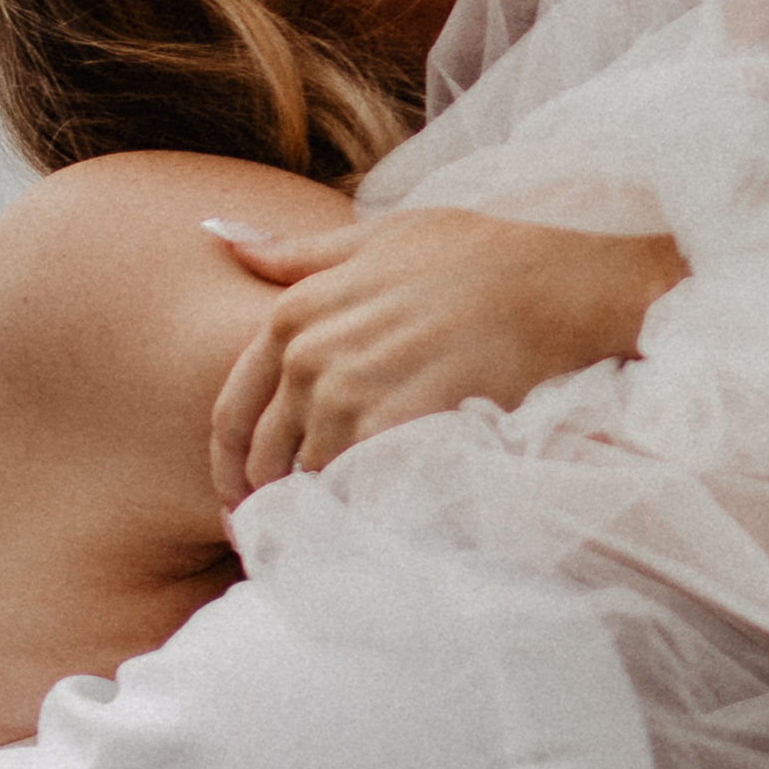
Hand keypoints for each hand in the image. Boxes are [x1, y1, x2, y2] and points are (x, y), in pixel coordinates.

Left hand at [206, 210, 687, 505]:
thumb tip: (218, 235)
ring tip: (343, 530)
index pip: (232, 413)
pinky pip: (354, 492)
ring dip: (321, 509)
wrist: (551, 287)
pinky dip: (358, 512)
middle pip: (265, 459)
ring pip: (309, 481)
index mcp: (292, 315)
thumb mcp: (377, 237)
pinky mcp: (391, 430)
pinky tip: (379, 520)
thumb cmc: (477, 255)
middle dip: (269, 501)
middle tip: (289, 533)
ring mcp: (347, 397)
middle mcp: (307, 358)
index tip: (243, 497)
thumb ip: (296, 254)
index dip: (231, 466)